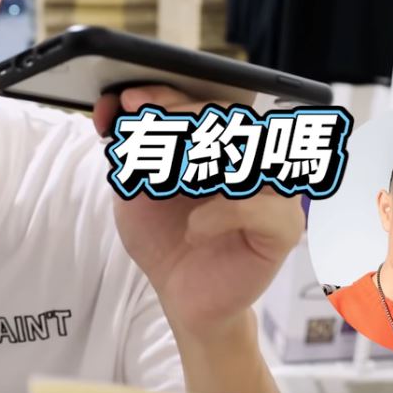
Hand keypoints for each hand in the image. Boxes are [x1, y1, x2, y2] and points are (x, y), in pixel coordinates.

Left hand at [93, 85, 304, 337]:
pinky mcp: (281, 228)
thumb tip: (111, 108)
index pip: (200, 101)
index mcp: (218, 142)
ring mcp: (270, 191)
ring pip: (250, 152)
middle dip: (179, 118)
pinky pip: (258, 207)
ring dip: (202, 159)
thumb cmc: (164, 236)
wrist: (181, 296)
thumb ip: (125, 147)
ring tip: (164, 177)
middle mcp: (249, 158)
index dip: (164, 95)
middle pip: (228, 117)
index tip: (126, 101)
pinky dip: (221, 212)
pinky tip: (194, 228)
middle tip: (144, 130)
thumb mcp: (132, 187)